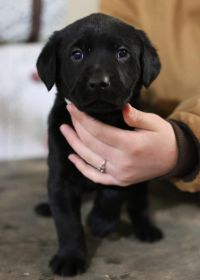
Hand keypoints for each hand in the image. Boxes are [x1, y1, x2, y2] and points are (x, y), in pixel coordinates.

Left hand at [60, 104, 177, 185]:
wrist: (174, 159)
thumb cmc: (164, 137)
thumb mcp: (154, 122)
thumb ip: (136, 116)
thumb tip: (121, 107)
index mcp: (131, 146)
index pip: (98, 131)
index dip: (82, 118)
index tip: (72, 107)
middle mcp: (122, 162)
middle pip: (90, 144)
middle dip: (77, 127)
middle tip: (69, 114)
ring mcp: (119, 174)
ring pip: (89, 159)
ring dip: (74, 144)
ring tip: (64, 130)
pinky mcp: (119, 181)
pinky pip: (95, 176)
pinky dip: (82, 167)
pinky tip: (72, 157)